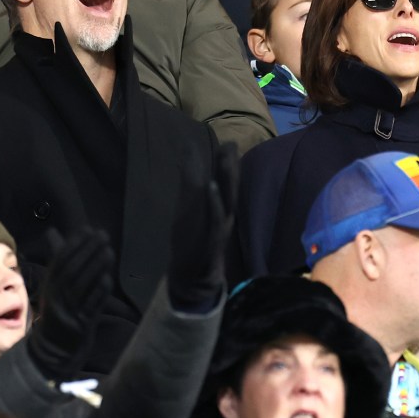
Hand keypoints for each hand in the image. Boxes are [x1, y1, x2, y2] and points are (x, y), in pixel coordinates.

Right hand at [27, 227, 113, 380]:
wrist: (54, 349)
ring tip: (108, 251)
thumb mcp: (53, 286)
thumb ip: (58, 261)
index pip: (59, 261)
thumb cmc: (58, 310)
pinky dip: (99, 293)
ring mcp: (68, 312)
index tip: (87, 229)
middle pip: (72, 271)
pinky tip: (108, 279)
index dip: (73, 244)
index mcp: (49, 286)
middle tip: (103, 235)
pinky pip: (90, 306)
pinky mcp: (80, 325)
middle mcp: (56, 297)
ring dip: (96, 268)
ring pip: (81, 287)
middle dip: (88, 251)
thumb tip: (52, 232)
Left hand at [167, 142, 237, 311]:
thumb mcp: (192, 211)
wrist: (192, 276)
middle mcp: (224, 215)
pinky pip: (214, 218)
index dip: (227, 163)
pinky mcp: (210, 238)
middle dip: (230, 166)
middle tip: (230, 144)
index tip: (227, 141)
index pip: (226, 182)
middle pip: (230, 187)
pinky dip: (214, 203)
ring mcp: (219, 227)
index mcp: (221, 208)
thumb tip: (188, 162)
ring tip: (226, 159)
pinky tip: (211, 187)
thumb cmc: (193, 240)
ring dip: (226, 179)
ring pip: (226, 200)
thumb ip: (193, 187)